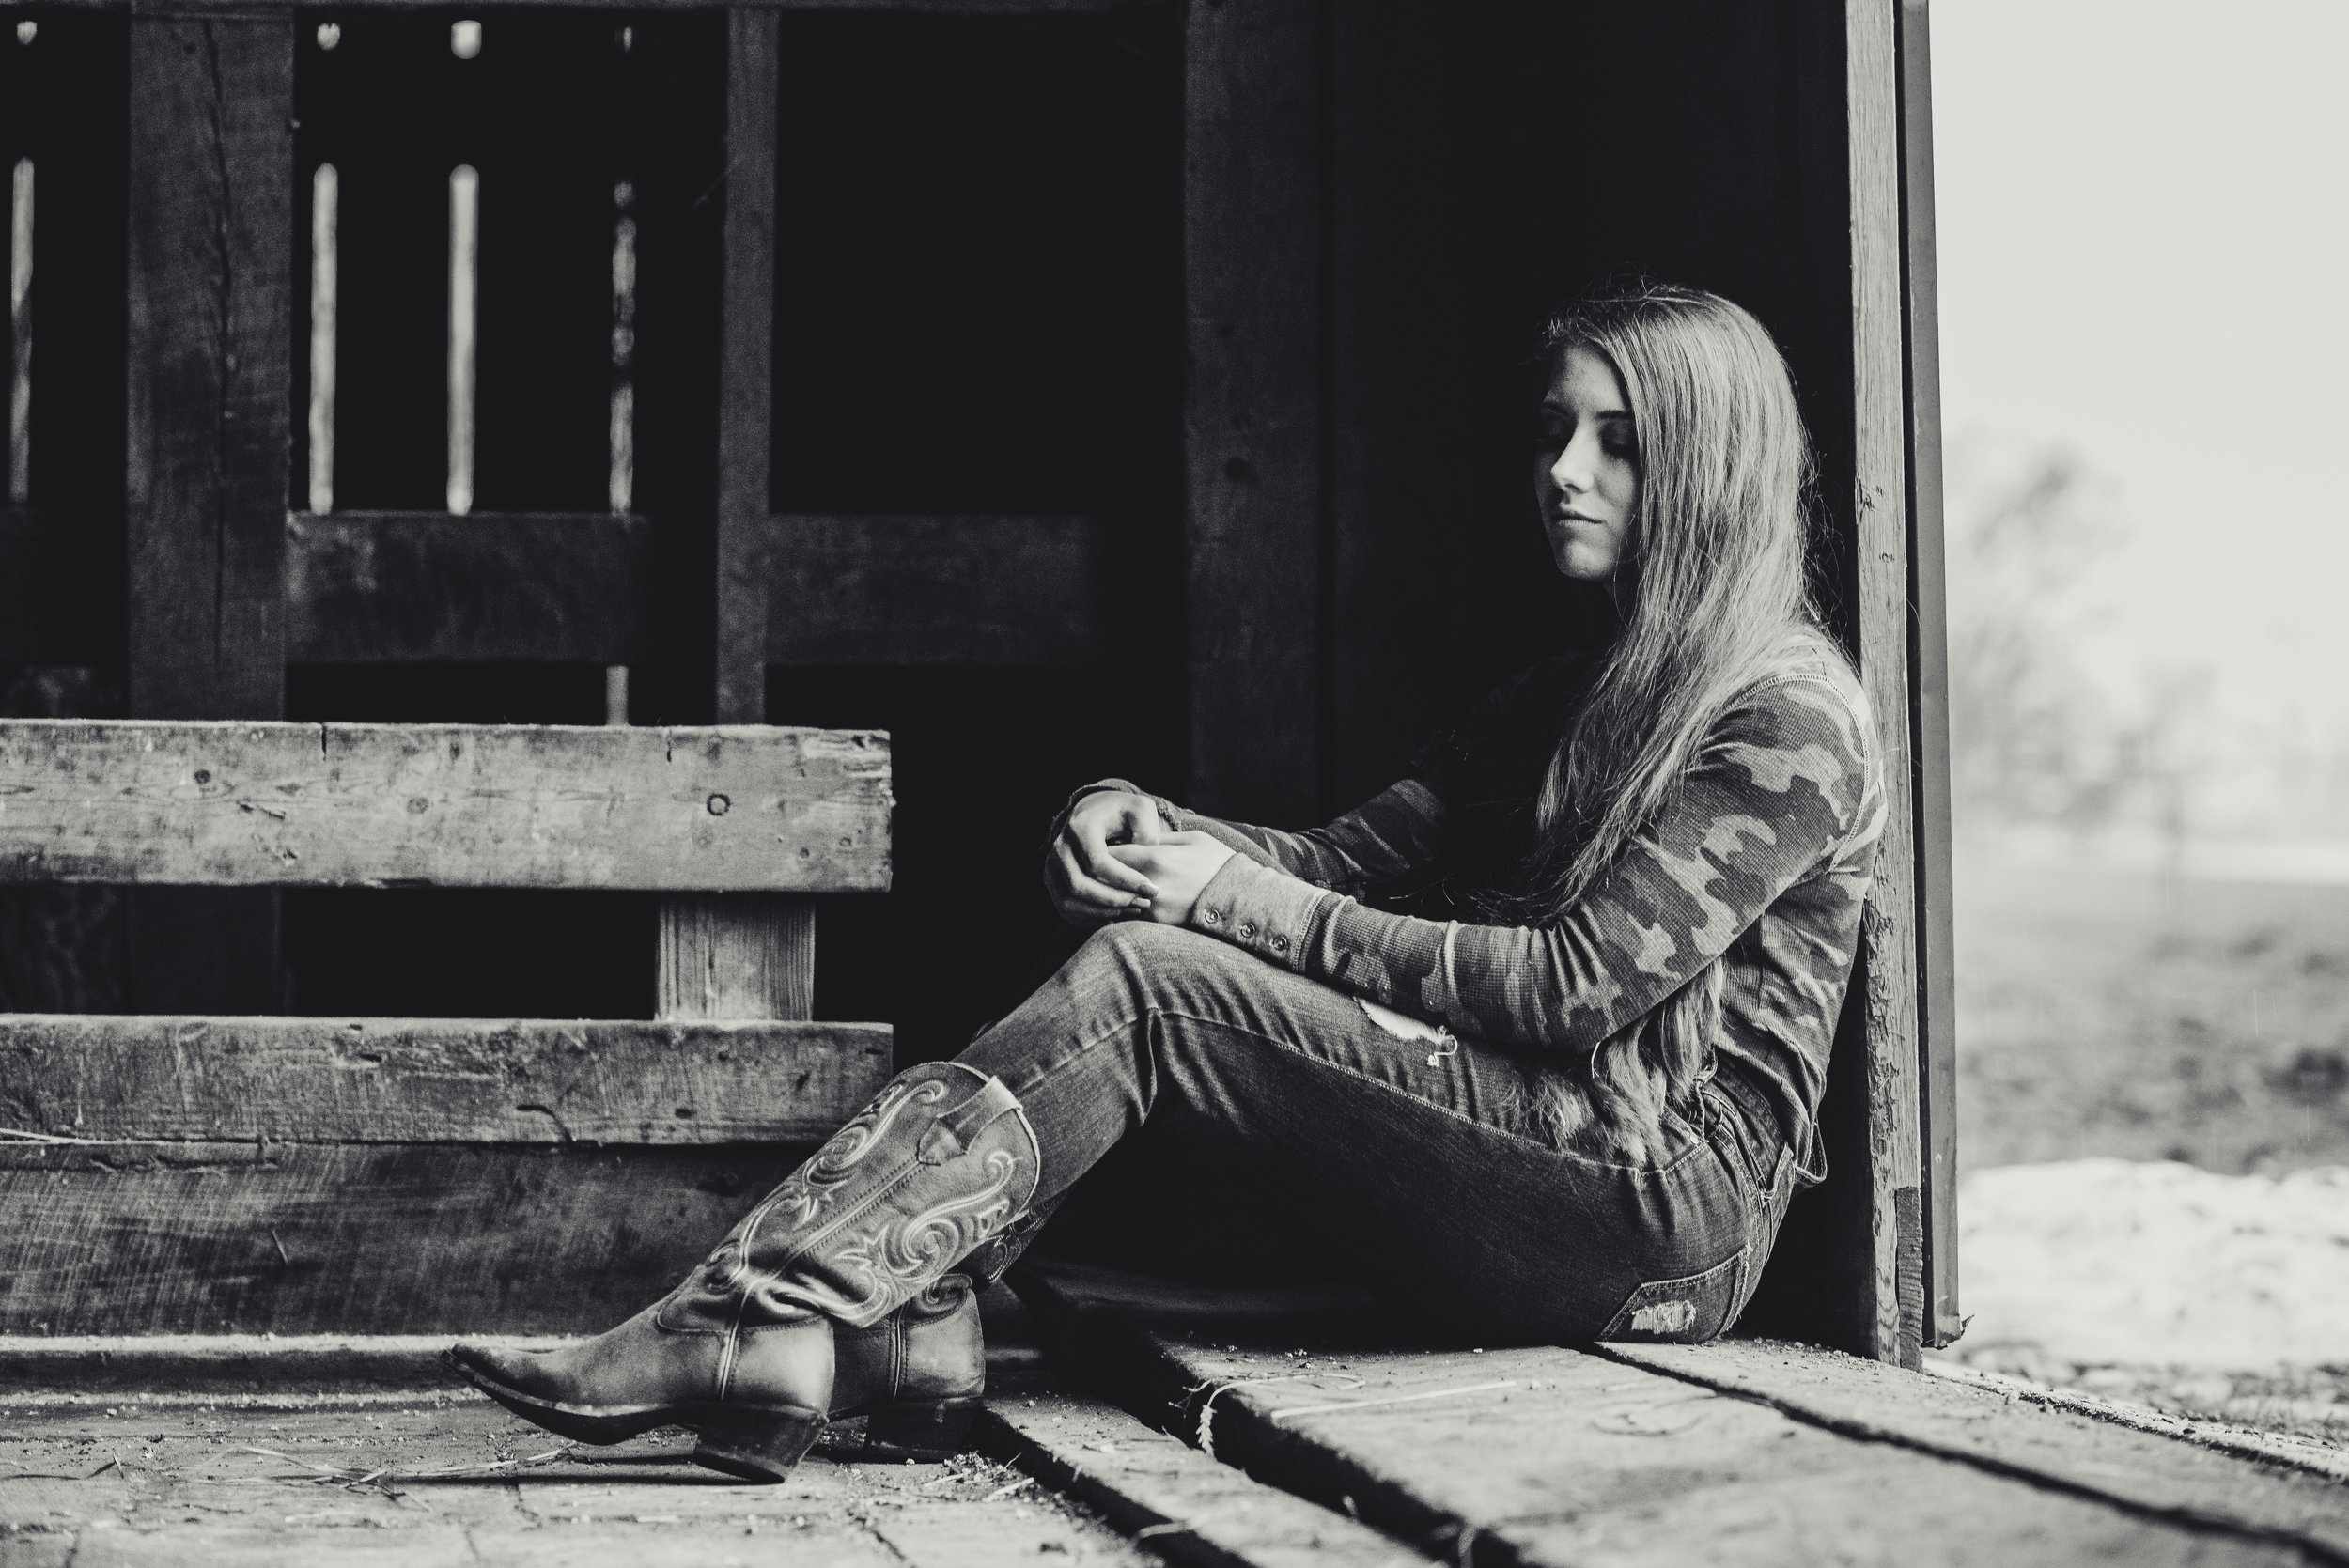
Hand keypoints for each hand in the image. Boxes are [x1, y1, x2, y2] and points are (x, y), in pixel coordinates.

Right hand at [1046, 790, 1166, 926]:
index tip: (1152, 888)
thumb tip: (1145, 858)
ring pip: (1070, 903)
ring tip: (1133, 910)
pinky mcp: (1052, 882)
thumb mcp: (1140, 809)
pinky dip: (1091, 919)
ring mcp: (1051, 867)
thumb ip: (1147, 830)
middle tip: (1144, 903)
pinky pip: (1066, 910)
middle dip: (1115, 899)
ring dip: (1102, 913)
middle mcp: (1059, 847)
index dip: (1125, 880)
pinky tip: (1117, 916)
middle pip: (1080, 886)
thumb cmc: (1122, 812)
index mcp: (1079, 827)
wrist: (1094, 811)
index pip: (1097, 862)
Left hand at [1105, 833, 1234, 926]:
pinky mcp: (1159, 926)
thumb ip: (1159, 838)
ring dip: (1111, 893)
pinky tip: (1127, 901)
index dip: (1102, 851)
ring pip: (1115, 900)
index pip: (1110, 854)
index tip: (1102, 848)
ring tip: (1110, 884)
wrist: (1242, 898)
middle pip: (1107, 880)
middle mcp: (1150, 885)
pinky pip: (1129, 916)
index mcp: (1156, 858)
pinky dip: (1123, 909)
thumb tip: (1134, 835)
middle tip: (1098, 868)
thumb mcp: (1192, 839)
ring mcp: (1153, 909)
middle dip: (1101, 873)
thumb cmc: (1218, 863)